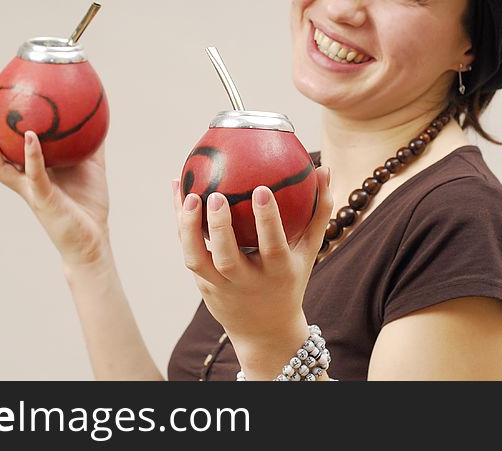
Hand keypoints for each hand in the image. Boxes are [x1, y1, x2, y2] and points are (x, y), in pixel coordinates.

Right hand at [0, 99, 109, 265]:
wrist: (93, 239)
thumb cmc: (89, 203)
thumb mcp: (92, 164)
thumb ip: (91, 141)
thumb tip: (98, 111)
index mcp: (28, 172)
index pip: (0, 147)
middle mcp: (22, 181)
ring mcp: (29, 191)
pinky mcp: (43, 200)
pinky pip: (34, 175)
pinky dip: (31, 155)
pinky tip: (31, 136)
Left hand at [172, 167, 332, 376]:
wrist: (264, 331)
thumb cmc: (290, 279)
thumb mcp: (308, 251)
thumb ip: (319, 212)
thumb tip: (323, 169)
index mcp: (277, 273)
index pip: (272, 246)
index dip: (267, 220)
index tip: (262, 189)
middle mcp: (247, 282)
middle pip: (228, 258)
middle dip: (220, 227)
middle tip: (216, 195)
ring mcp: (221, 286)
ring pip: (198, 259)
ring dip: (189, 228)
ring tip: (188, 195)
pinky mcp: (203, 284)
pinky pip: (189, 251)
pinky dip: (181, 223)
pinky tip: (178, 189)